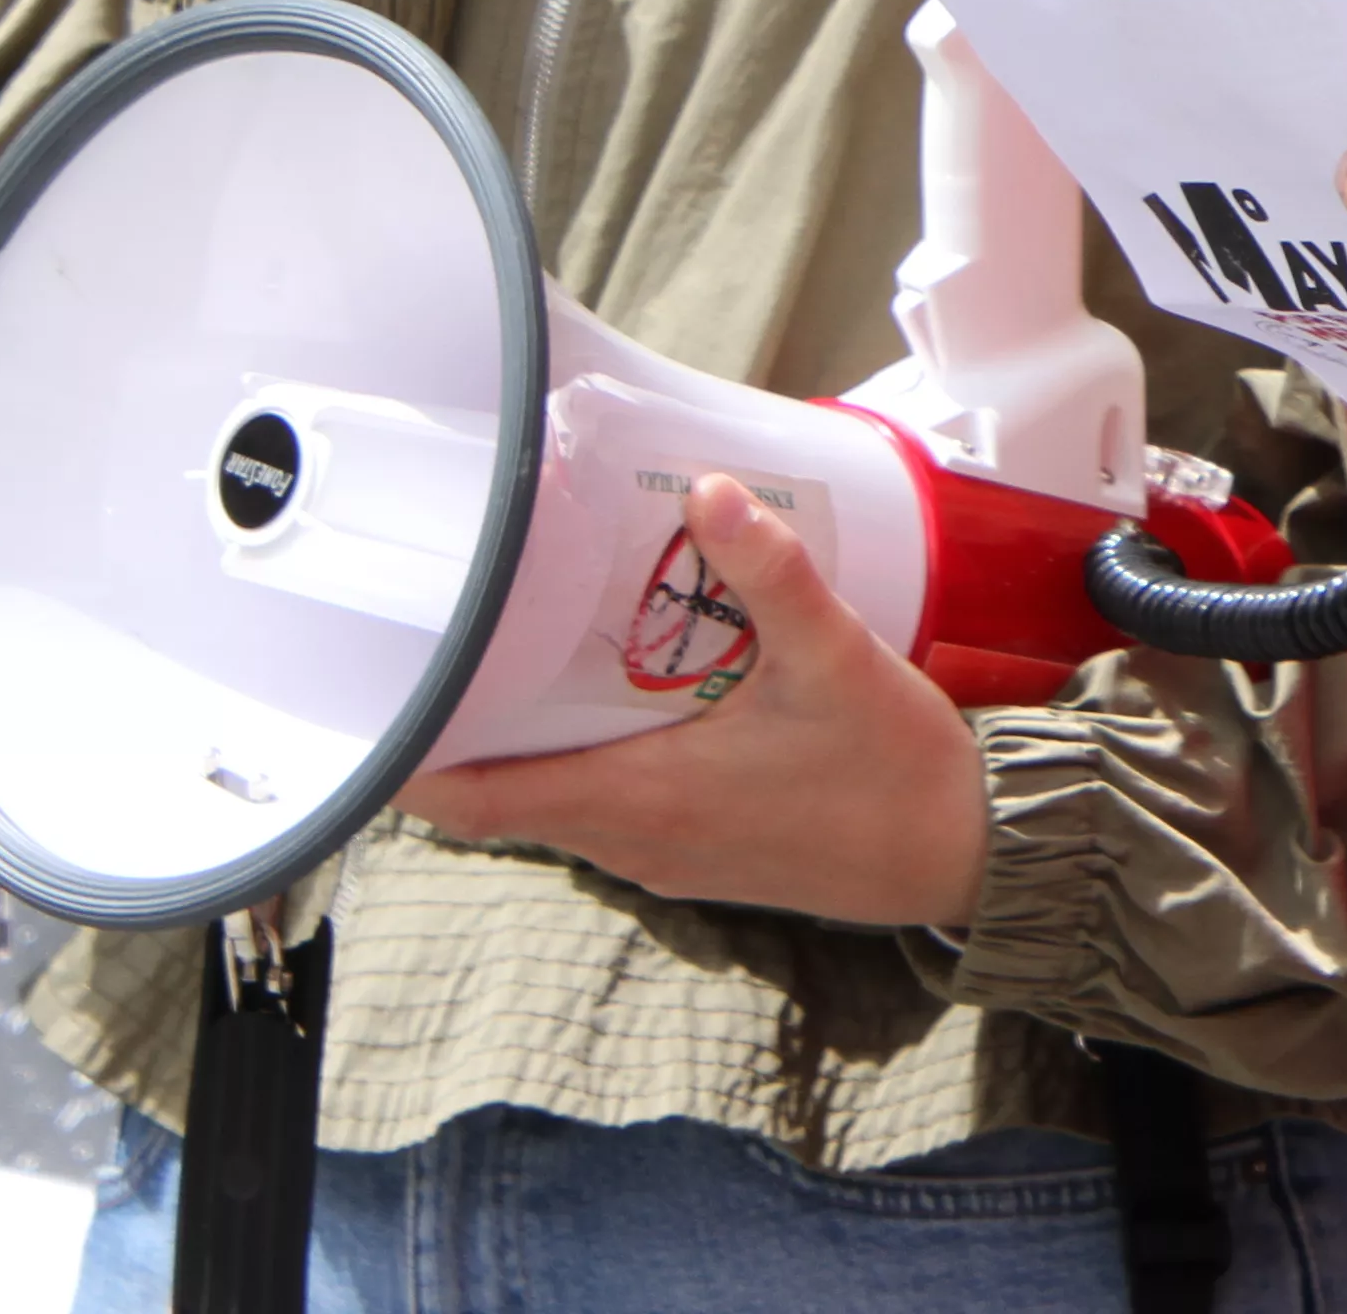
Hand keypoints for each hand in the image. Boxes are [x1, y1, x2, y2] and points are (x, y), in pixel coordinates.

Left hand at [397, 476, 990, 930]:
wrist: (962, 855)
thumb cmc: (892, 772)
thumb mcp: (834, 658)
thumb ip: (771, 572)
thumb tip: (711, 489)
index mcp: (633, 801)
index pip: (472, 801)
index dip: (411, 756)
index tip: (384, 692)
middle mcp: (631, 842)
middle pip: (506, 792)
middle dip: (481, 718)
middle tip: (474, 629)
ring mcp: (664, 858)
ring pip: (563, 798)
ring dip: (545, 735)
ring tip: (548, 644)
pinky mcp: (701, 856)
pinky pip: (615, 807)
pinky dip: (600, 756)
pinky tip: (640, 693)